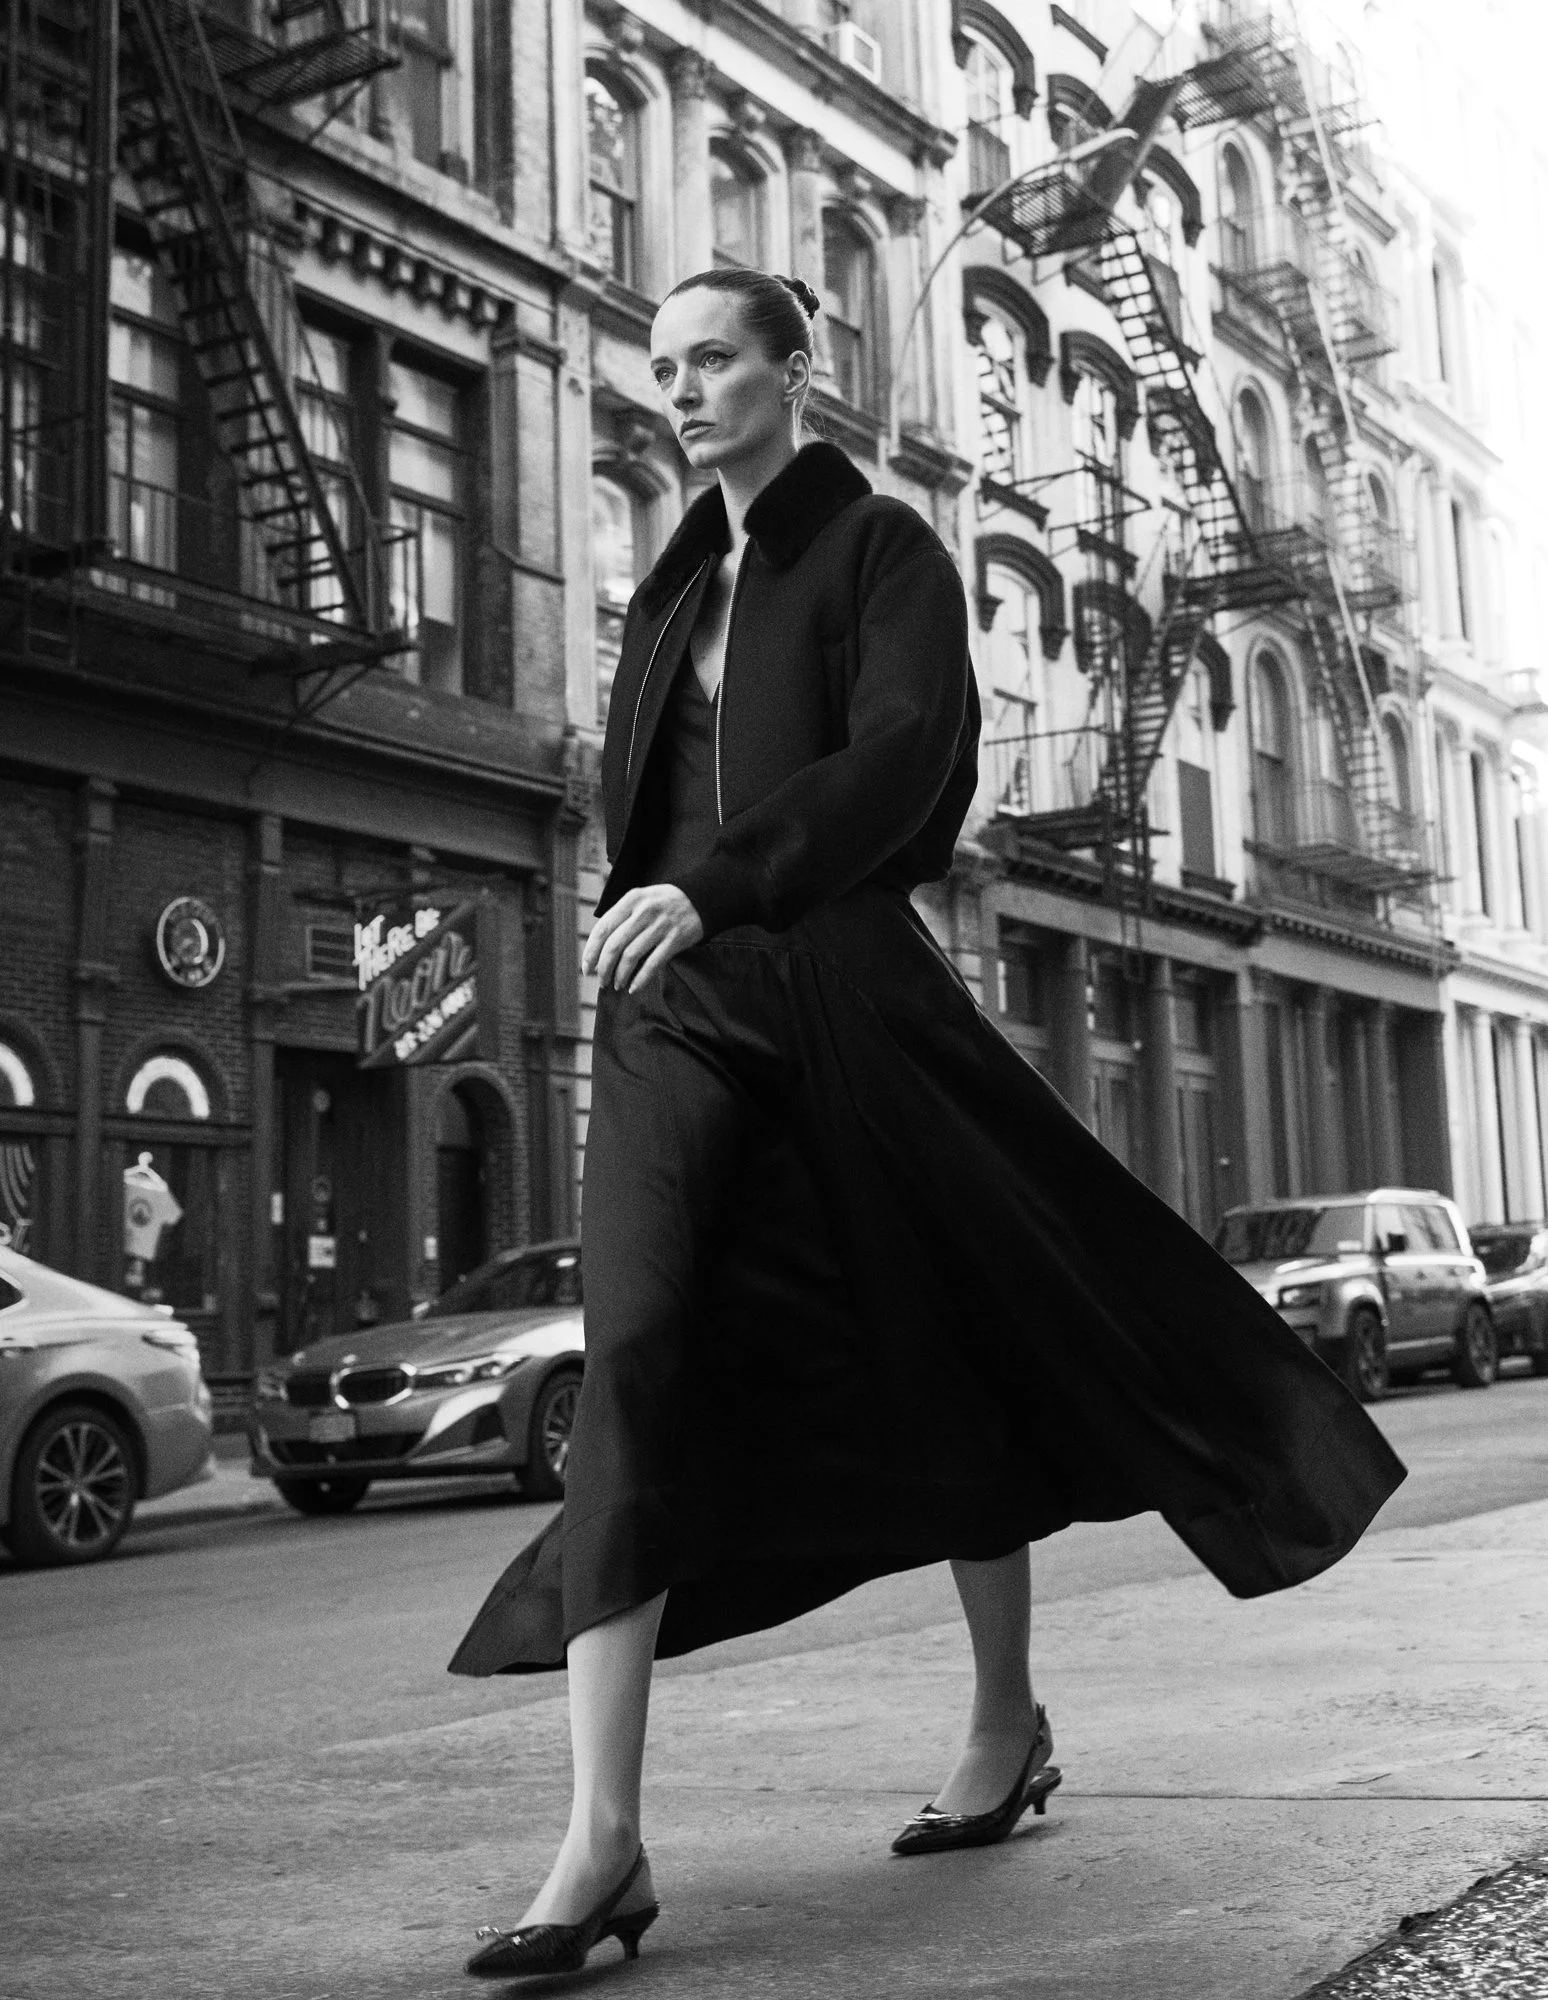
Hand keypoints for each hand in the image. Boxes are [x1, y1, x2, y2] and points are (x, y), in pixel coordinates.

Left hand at [583, 884, 704, 993]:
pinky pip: (653, 964)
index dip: (591, 952)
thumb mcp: (640, 899)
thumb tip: (598, 948)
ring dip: (620, 975)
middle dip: (604, 968)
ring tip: (617, 985)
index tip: (587, 969)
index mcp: (631, 900)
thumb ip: (620, 916)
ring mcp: (660, 926)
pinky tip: (633, 988)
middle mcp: (643, 912)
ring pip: (631, 956)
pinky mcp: (675, 939)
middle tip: (602, 981)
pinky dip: (640, 979)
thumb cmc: (663, 902)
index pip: (602, 929)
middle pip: (614, 945)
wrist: (701, 897)